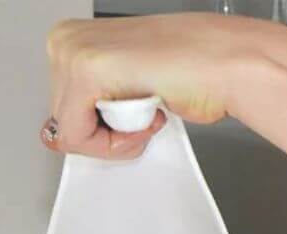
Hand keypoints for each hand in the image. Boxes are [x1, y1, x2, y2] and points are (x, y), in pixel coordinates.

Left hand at [44, 14, 265, 158]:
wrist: (223, 63)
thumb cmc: (190, 72)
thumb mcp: (126, 90)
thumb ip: (96, 106)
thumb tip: (64, 137)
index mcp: (71, 40)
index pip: (64, 112)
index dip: (105, 129)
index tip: (137, 110)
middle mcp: (64, 40)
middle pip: (64, 124)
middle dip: (110, 134)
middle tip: (147, 111)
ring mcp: (71, 52)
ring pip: (72, 133)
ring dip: (119, 136)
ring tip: (148, 107)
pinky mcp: (85, 70)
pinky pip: (80, 136)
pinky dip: (118, 141)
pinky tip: (147, 112)